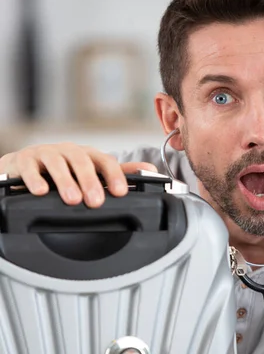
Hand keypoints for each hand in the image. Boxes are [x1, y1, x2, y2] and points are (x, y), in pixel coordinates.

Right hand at [0, 143, 156, 207]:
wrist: (25, 165)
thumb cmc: (64, 170)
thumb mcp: (91, 171)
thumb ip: (118, 172)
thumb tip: (150, 170)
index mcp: (86, 155)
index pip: (104, 160)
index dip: (113, 175)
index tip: (119, 192)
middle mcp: (68, 152)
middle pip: (81, 161)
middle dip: (90, 181)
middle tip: (95, 201)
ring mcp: (45, 154)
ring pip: (57, 163)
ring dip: (65, 181)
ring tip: (72, 199)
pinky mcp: (24, 161)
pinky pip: (29, 168)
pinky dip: (34, 179)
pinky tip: (40, 191)